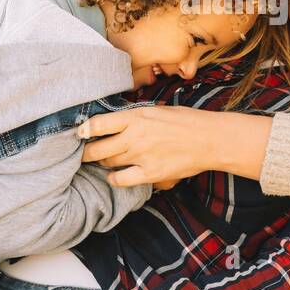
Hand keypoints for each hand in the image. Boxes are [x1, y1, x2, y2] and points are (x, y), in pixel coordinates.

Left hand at [78, 106, 229, 186]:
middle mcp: (135, 136)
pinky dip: (114, 179)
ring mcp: (141, 156)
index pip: (98, 124)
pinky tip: (115, 175)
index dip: (84, 130)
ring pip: (108, 162)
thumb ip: (134, 118)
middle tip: (84, 154)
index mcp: (136, 117)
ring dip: (102, 163)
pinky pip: (121, 180)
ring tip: (103, 161)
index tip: (80, 134)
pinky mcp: (150, 173)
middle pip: (98, 148)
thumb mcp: (156, 110)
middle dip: (87, 152)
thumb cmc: (186, 121)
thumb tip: (113, 123)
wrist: (210, 139)